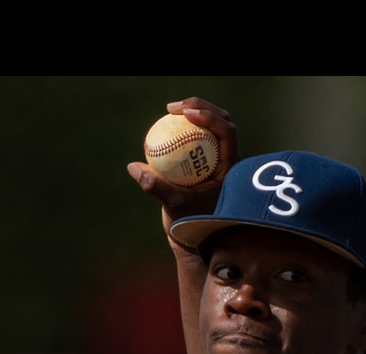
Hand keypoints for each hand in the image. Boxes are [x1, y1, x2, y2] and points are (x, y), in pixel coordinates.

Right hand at [127, 97, 239, 252]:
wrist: (197, 235)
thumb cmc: (191, 224)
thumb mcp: (173, 205)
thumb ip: (156, 186)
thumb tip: (134, 167)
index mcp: (231, 167)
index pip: (227, 132)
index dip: (210, 117)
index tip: (186, 114)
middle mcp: (229, 159)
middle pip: (221, 121)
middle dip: (200, 107)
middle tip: (173, 108)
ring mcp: (219, 157)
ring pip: (210, 126)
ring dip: (193, 113)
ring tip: (170, 111)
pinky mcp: (207, 159)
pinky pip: (197, 136)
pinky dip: (184, 127)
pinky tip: (165, 124)